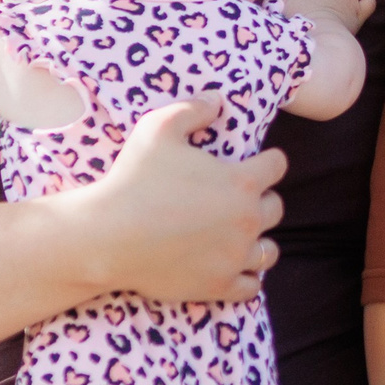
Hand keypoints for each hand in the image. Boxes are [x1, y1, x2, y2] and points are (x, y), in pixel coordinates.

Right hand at [52, 97, 287, 302]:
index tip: (256, 163)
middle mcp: (248, 220)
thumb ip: (193, 109)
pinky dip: (248, 276)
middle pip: (276, 208)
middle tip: (238, 200)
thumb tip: (218, 99)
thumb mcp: (158, 127)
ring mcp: (235, 257)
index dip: (267, 161)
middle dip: (261, 200)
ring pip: (269, 250)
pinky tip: (233, 267)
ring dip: (258, 240)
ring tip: (239, 235)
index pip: (277, 166)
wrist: (106, 237)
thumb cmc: (132, 178)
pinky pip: (252, 285)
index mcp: (242, 181)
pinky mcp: (220, 286)